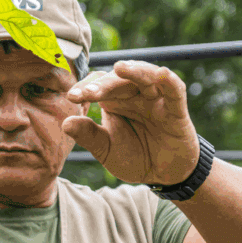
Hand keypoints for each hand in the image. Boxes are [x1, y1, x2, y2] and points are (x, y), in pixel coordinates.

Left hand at [63, 60, 199, 185]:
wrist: (164, 175)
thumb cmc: (134, 157)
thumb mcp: (106, 150)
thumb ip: (88, 136)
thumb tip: (65, 123)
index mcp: (114, 101)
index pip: (98, 85)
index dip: (85, 87)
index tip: (71, 96)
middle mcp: (134, 95)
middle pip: (119, 80)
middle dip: (102, 85)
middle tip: (87, 92)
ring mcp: (156, 100)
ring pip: (146, 78)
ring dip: (134, 71)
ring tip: (120, 67)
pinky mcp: (176, 110)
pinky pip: (175, 91)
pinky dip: (169, 81)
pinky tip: (161, 74)